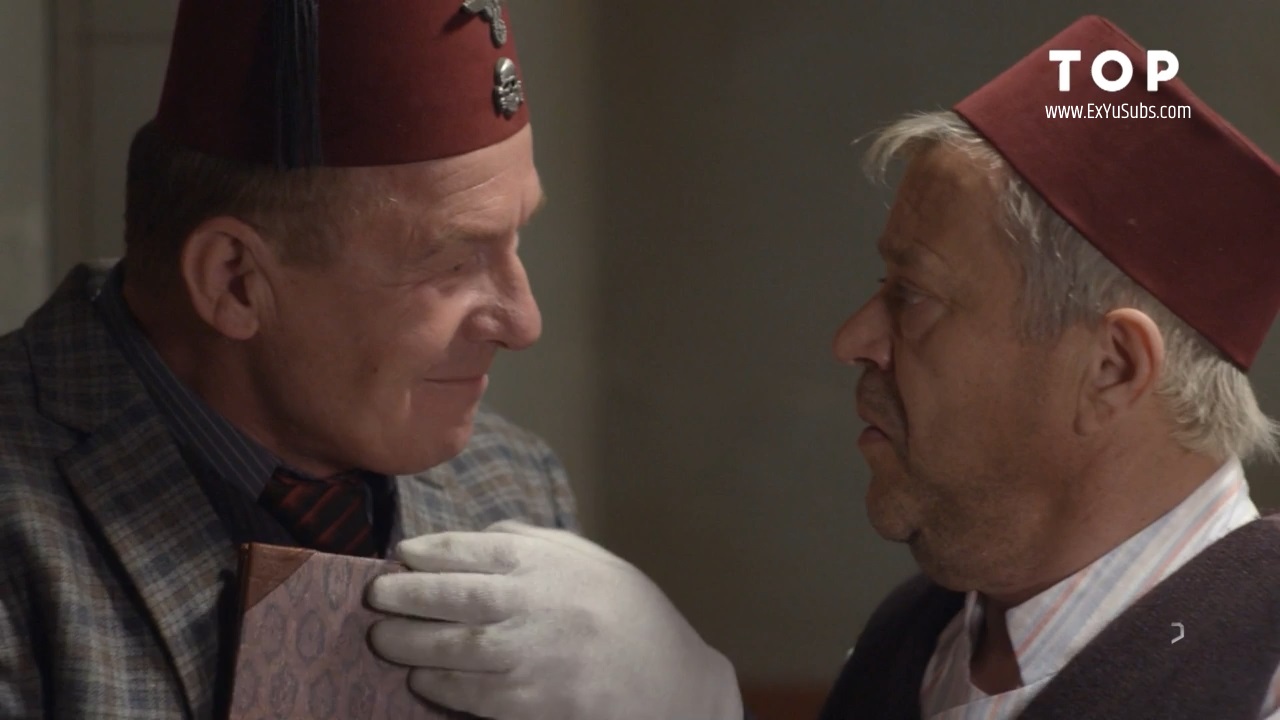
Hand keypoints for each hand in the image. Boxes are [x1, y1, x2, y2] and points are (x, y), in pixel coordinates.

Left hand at [366, 520, 742, 719]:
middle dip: (404, 596)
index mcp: (548, 565)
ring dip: (409, 644)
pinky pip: (470, 696)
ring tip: (382, 639)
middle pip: (452, 598)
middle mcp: (535, 606)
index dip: (427, 553)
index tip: (401, 556)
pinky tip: (421, 678)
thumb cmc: (628, 615)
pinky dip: (439, 686)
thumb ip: (534, 541)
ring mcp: (532, 659)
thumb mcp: (590, 560)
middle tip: (374, 597)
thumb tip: (477, 535)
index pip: (471, 550)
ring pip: (452, 649)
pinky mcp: (532, 706)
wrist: (673, 682)